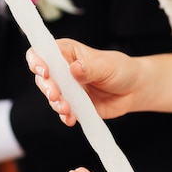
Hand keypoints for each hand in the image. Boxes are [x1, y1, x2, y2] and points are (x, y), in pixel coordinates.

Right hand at [25, 38, 143, 125]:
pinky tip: (70, 119)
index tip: (44, 72)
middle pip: (42, 77)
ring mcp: (66, 88)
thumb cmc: (120, 69)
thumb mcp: (106, 65)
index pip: (42, 52)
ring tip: (66, 109)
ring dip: (56, 104)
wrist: (134, 90)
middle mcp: (62, 70)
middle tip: (55, 95)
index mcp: (66, 52)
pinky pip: (62, 111)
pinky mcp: (73, 104)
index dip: (37, 61)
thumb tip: (74, 68)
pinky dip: (64, 116)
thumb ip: (89, 68)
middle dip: (46, 87)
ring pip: (50, 96)